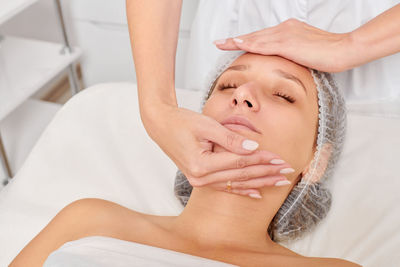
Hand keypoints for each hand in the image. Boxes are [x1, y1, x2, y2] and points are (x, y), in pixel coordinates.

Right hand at [143, 103, 290, 197]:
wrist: (161, 125)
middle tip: (287, 171)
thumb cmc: (181, 121)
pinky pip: (225, 187)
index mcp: (201, 164)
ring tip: (279, 182)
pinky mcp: (200, 179)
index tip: (281, 158)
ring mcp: (199, 181)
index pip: (240, 163)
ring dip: (259, 182)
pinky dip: (242, 189)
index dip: (262, 160)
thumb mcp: (207, 125)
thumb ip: (230, 139)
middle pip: (240, 176)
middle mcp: (200, 177)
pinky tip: (257, 193)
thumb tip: (254, 147)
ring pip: (236, 184)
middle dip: (266, 173)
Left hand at [214, 19, 355, 71]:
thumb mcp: (306, 55)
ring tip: (221, 43)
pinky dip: (249, 43)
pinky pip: (264, 43)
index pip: (262, 38)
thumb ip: (293, 56)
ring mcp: (286, 34)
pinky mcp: (288, 42)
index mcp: (289, 32)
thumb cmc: (330, 54)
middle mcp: (285, 29)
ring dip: (237, 41)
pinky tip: (237, 44)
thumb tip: (285, 65)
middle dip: (236, 40)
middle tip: (219, 42)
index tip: (233, 43)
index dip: (247, 41)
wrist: (344, 50)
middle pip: (255, 36)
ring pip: (255, 38)